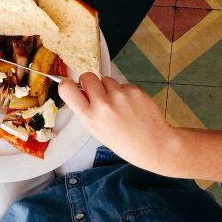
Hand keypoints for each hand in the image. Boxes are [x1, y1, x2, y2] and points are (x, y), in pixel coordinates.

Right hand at [59, 73, 177, 172]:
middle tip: (98, 93)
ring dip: (110, 88)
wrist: (154, 144)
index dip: (67, 84)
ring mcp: (119, 96)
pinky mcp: (134, 90)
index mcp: (89, 117)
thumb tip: (79, 90)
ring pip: (106, 79)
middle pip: (87, 76)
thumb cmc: (124, 141)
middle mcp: (103, 104)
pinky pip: (122, 84)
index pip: (67, 89)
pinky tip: (131, 106)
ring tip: (119, 105)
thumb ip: (86, 110)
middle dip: (90, 82)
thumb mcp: (96, 130)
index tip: (71, 85)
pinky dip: (124, 92)